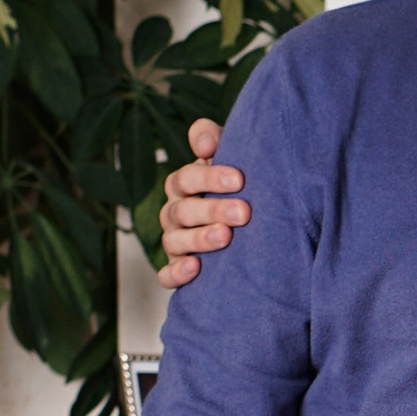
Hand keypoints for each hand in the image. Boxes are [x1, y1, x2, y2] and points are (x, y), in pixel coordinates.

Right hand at [156, 115, 248, 288]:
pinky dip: (176, 273)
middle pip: (183, 210)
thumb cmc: (238, 187)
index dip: (209, 177)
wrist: (250, 224)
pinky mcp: (176, 269)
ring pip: (174, 241)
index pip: (187, 178)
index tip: (239, 179)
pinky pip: (167, 274)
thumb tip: (204, 143)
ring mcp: (175, 242)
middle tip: (244, 213)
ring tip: (226, 237)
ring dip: (200, 239)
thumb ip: (214, 140)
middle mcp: (175, 213)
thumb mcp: (230, 159)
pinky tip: (195, 268)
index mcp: (183, 185)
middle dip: (213, 210)